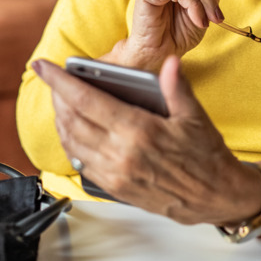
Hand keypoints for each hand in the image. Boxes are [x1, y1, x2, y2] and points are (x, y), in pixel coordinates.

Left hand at [33, 56, 260, 225]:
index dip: (60, 81)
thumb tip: (169, 62)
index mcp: (139, 131)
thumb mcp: (195, 116)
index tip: (43, 66)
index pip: (87, 100)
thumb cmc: (207, 156)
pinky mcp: (115, 189)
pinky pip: (82, 163)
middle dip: (57, 97)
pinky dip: (71, 144)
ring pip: (72, 143)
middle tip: (53, 80)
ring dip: (60, 120)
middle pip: (72, 120)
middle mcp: (121, 154)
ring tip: (61, 103)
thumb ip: (176, 87)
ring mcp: (116, 174)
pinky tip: (75, 132)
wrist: (216, 197)